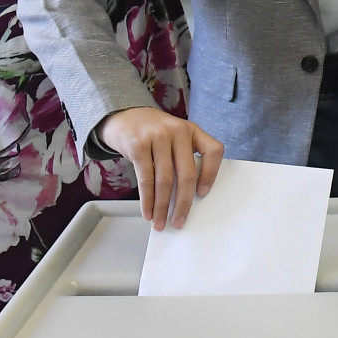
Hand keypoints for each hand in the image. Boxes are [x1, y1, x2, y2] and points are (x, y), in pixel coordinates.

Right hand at [97, 107, 225, 230]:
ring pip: (165, 180)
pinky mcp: (138, 145)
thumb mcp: (174, 137)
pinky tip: (147, 212)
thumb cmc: (153, 133)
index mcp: (192, 130)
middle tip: (179, 222)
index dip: (211, 174)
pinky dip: (147, 200)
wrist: (123, 115)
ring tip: (160, 222)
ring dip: (162, 207)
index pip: (213, 150)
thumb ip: (183, 157)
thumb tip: (186, 198)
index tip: (203, 194)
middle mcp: (178, 131)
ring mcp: (157, 137)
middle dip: (184, 203)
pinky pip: (145, 179)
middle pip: (187, 173)